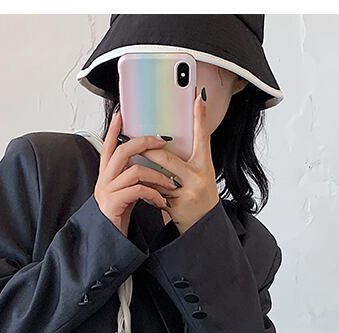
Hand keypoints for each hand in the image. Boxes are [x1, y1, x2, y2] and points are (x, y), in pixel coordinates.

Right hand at [94, 111, 179, 236]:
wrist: (109, 241)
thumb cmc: (118, 218)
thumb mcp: (125, 194)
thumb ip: (131, 179)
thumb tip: (148, 167)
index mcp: (106, 176)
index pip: (108, 146)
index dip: (114, 130)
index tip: (122, 115)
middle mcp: (104, 180)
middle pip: (122, 151)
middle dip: (143, 143)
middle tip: (161, 141)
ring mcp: (107, 191)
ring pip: (134, 171)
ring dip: (157, 175)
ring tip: (171, 183)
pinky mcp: (113, 204)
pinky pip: (137, 191)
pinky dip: (153, 194)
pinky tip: (161, 201)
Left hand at [137, 88, 219, 234]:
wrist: (203, 228)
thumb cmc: (198, 198)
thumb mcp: (198, 176)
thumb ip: (185, 161)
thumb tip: (165, 143)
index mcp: (204, 166)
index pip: (203, 137)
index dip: (201, 118)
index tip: (198, 99)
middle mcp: (199, 178)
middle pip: (167, 160)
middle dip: (148, 153)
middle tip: (134, 141)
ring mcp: (188, 193)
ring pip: (158, 178)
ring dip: (147, 177)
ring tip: (135, 173)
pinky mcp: (178, 207)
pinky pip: (156, 195)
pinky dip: (148, 193)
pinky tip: (144, 194)